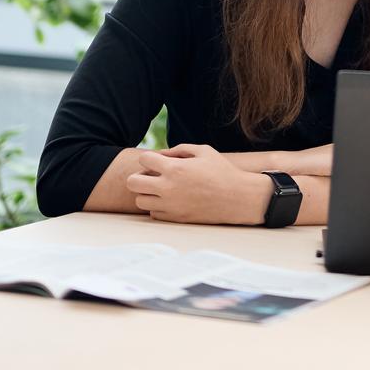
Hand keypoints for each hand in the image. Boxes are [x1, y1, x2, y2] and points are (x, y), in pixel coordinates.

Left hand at [125, 144, 271, 225]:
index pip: (143, 160)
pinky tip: (170, 200)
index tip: (157, 160)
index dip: (149, 158)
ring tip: (161, 189)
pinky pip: (153, 213)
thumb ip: (179, 150)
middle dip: (139, 177)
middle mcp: (168, 188)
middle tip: (152, 176)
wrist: (237, 198)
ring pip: (140, 201)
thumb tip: (161, 154)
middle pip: (132, 183)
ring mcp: (170, 205)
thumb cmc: (222, 171)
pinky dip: (157, 206)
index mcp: (174, 168)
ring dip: (147, 193)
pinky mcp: (175, 219)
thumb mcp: (204, 151)